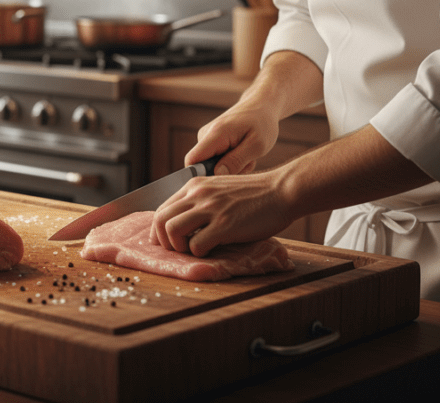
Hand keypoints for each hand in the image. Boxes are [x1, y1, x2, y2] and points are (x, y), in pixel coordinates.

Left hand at [152, 169, 294, 255]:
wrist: (281, 191)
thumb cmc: (255, 194)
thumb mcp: (220, 189)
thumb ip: (201, 200)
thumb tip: (185, 222)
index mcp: (195, 185)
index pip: (161, 208)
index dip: (158, 229)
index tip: (164, 242)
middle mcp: (198, 194)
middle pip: (160, 219)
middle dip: (163, 241)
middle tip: (176, 251)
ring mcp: (211, 208)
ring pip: (172, 230)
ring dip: (178, 247)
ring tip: (192, 251)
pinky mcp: (225, 225)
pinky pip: (197, 244)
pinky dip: (199, 254)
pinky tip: (210, 251)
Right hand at [186, 101, 280, 175]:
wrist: (261, 105)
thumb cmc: (262, 123)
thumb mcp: (257, 145)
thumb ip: (236, 161)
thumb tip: (216, 174)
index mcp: (215, 135)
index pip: (192, 161)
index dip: (200, 176)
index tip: (220, 183)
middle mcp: (205, 136)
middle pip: (203, 167)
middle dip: (224, 173)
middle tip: (247, 164)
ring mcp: (207, 138)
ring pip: (212, 165)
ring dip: (231, 168)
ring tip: (248, 157)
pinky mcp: (211, 142)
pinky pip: (216, 160)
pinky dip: (231, 162)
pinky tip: (244, 154)